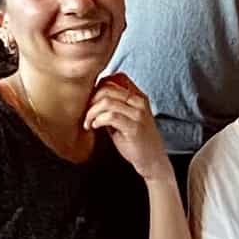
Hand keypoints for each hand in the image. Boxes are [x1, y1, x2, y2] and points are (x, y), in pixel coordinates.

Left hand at [84, 68, 174, 182]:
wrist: (152, 160)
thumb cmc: (135, 140)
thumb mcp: (125, 118)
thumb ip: (112, 106)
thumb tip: (91, 96)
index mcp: (138, 96)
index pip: (116, 78)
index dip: (99, 86)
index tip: (91, 101)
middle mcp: (139, 102)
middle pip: (108, 88)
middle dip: (91, 100)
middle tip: (86, 113)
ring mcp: (138, 114)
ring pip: (107, 101)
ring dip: (92, 112)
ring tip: (88, 122)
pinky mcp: (134, 128)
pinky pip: (111, 116)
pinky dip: (98, 120)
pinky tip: (95, 126)